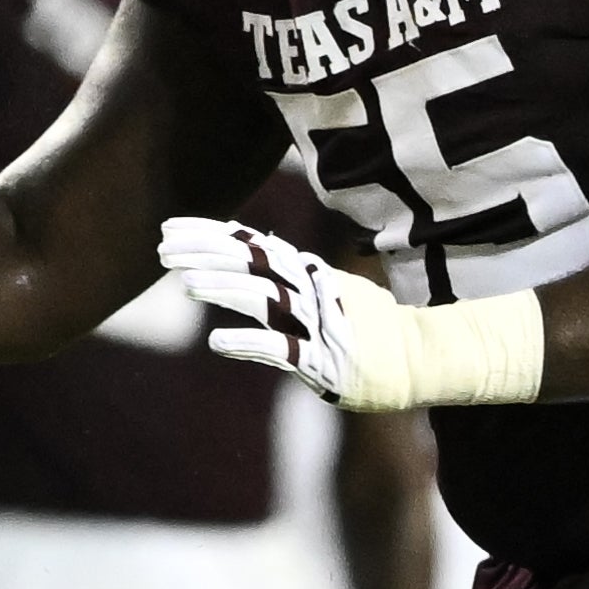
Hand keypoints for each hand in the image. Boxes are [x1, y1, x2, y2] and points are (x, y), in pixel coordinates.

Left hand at [157, 218, 542, 411]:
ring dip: (225, 290)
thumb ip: (289, 273)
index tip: (171, 228)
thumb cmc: (372, 327)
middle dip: (206, 255)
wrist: (425, 358)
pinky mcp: (324, 361)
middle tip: (162, 247)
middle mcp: (312, 291)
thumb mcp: (330, 289)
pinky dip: (249, 344)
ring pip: (266, 300)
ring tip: (185, 284)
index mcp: (309, 274)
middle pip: (253, 265)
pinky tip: (215, 342)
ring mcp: (319, 324)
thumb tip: (253, 246)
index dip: (210, 236)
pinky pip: (282, 350)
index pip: (253, 247)